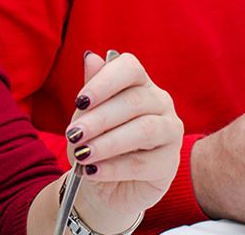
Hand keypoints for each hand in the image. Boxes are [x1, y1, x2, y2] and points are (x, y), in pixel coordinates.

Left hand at [64, 51, 181, 233]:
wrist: (103, 187)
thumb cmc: (95, 143)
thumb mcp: (85, 118)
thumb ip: (91, 92)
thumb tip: (91, 57)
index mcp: (139, 83)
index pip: (129, 68)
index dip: (104, 82)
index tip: (80, 101)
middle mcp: (160, 102)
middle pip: (134, 101)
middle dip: (100, 118)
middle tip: (74, 134)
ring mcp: (170, 131)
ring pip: (144, 130)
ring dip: (109, 143)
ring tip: (83, 154)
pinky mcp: (170, 162)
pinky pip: (143, 163)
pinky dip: (114, 167)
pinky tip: (93, 171)